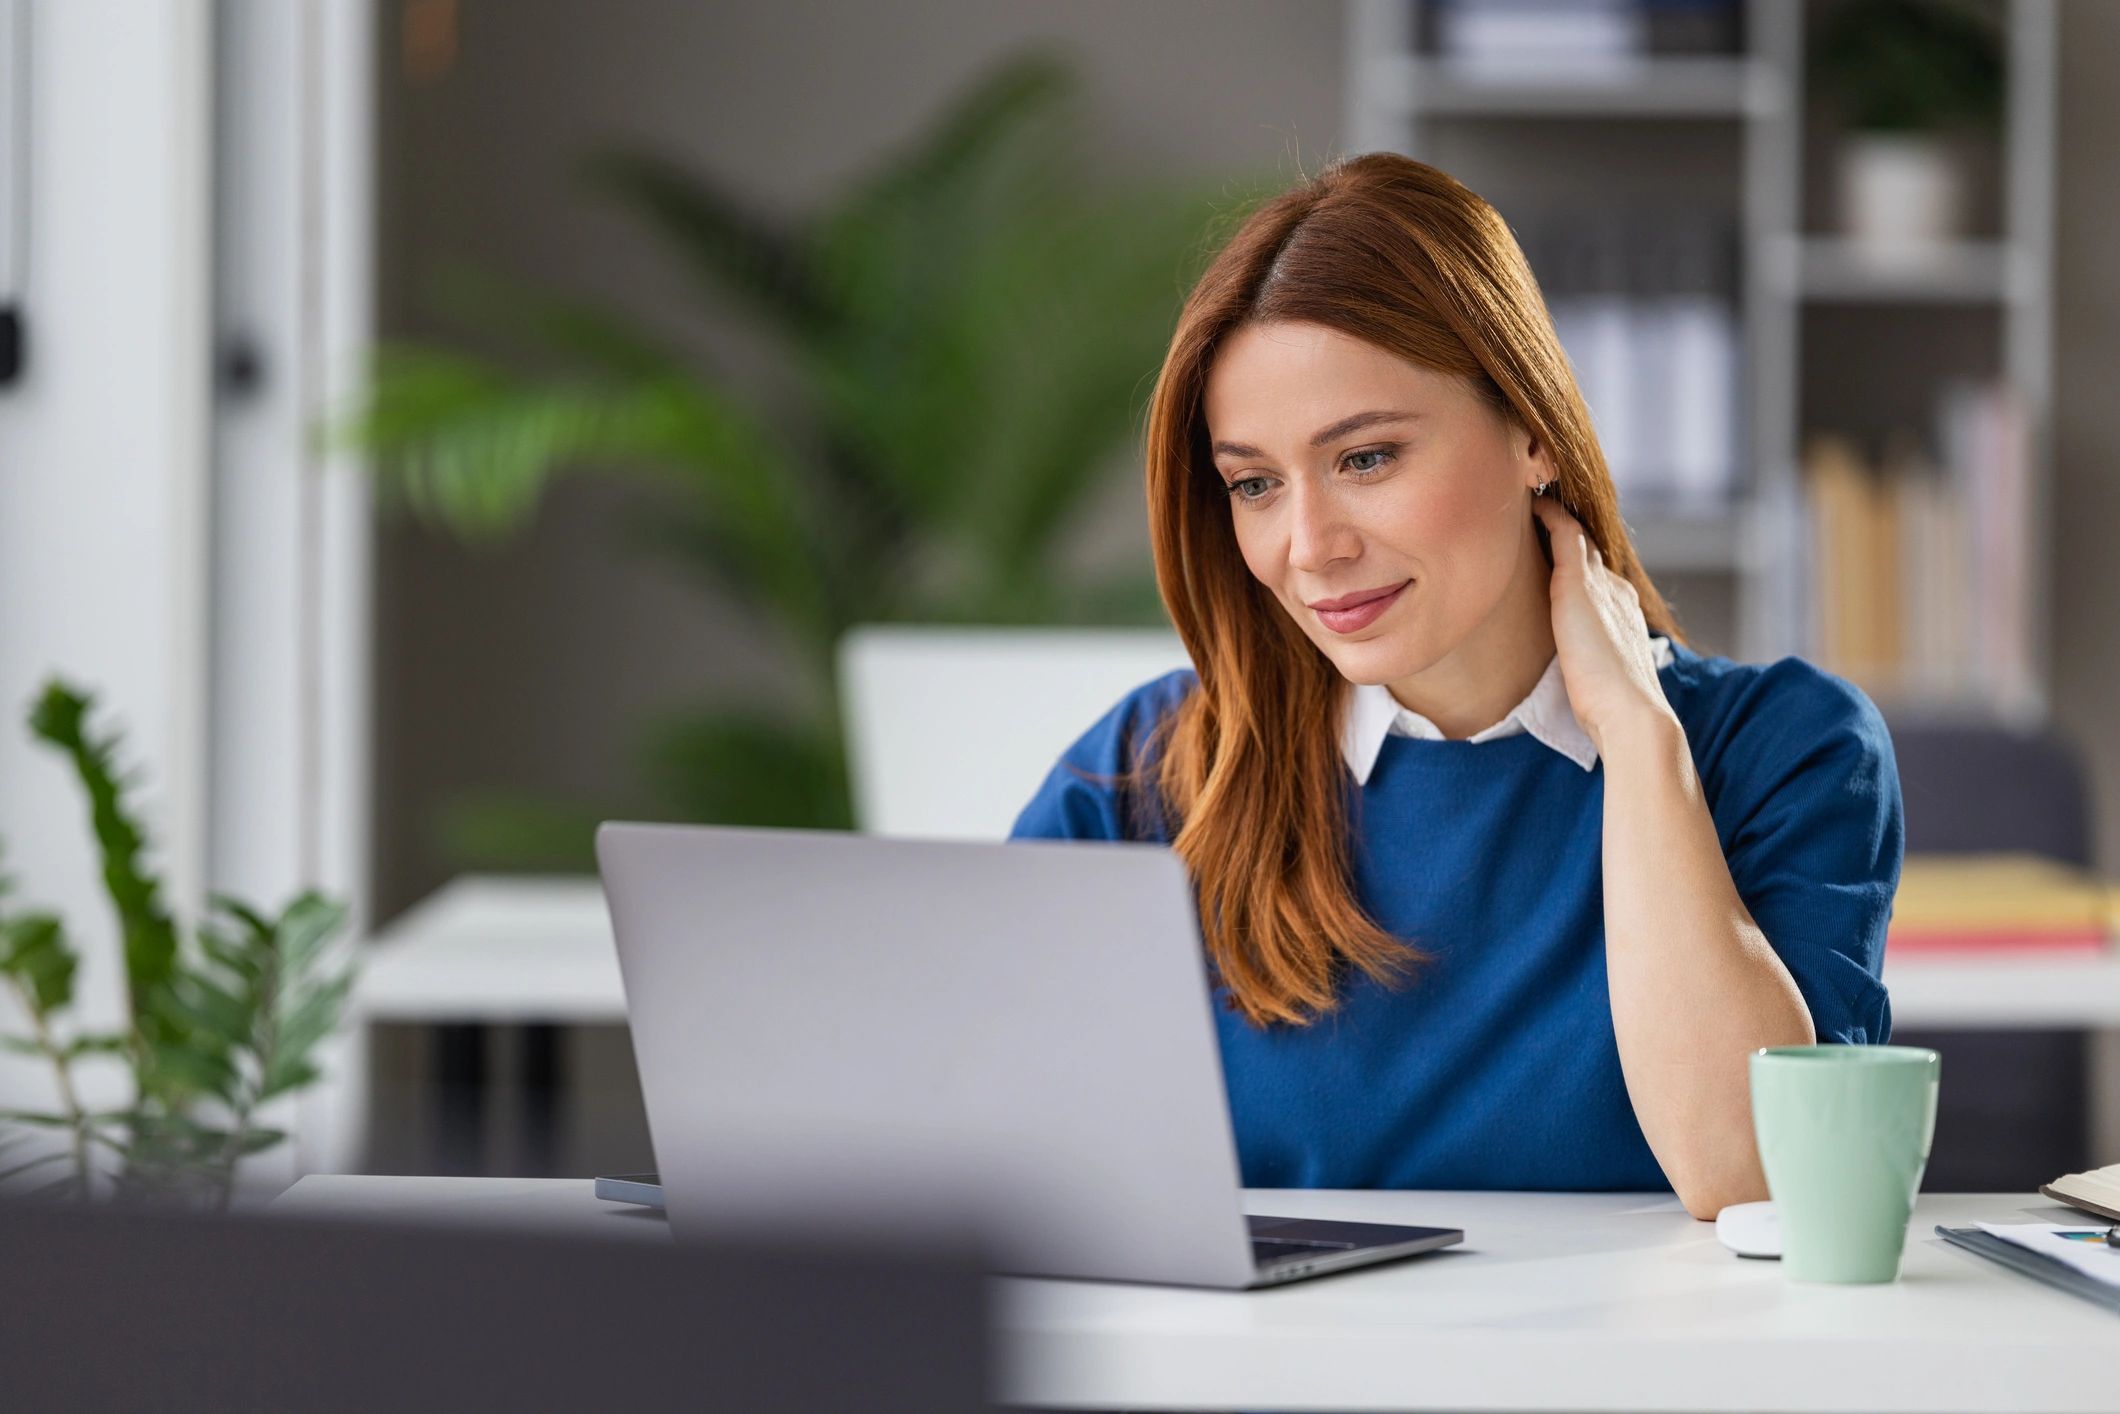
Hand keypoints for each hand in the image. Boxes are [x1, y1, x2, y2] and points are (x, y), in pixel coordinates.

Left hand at [1530, 496, 1675, 756]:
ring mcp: (1599, 585)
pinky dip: (1548, 515)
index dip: (1579, 563)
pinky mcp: (1577, 584)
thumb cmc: (1611, 711)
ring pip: (1577, 537)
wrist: (1631, 713)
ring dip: (1557, 517)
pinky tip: (1530, 502)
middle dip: (1568, 532)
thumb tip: (1576, 678)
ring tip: (1533, 500)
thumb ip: (1586, 666)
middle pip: (1589, 551)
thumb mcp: (1598, 680)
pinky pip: (1562, 533)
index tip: (1558, 553)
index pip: (1598, 578)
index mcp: (1623, 614)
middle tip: (1542, 511)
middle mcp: (1615, 592)